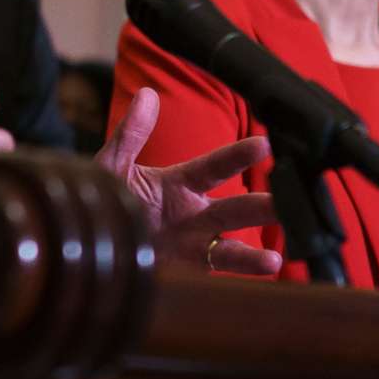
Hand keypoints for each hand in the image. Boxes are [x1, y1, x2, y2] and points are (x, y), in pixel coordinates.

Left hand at [98, 88, 280, 272]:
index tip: (264, 144)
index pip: (214, 167)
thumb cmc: (106, 200)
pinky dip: (232, 279)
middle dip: (263, 206)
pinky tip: (251, 282)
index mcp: (179, 184)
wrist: (89, 240)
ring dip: (253, 253)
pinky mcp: (185, 272)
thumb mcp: (113, 165)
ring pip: (231, 247)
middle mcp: (194, 214)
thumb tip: (147, 95)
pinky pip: (213, 275)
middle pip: (235, 208)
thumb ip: (130, 134)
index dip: (237, 156)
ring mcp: (192, 244)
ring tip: (275, 258)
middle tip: (289, 202)